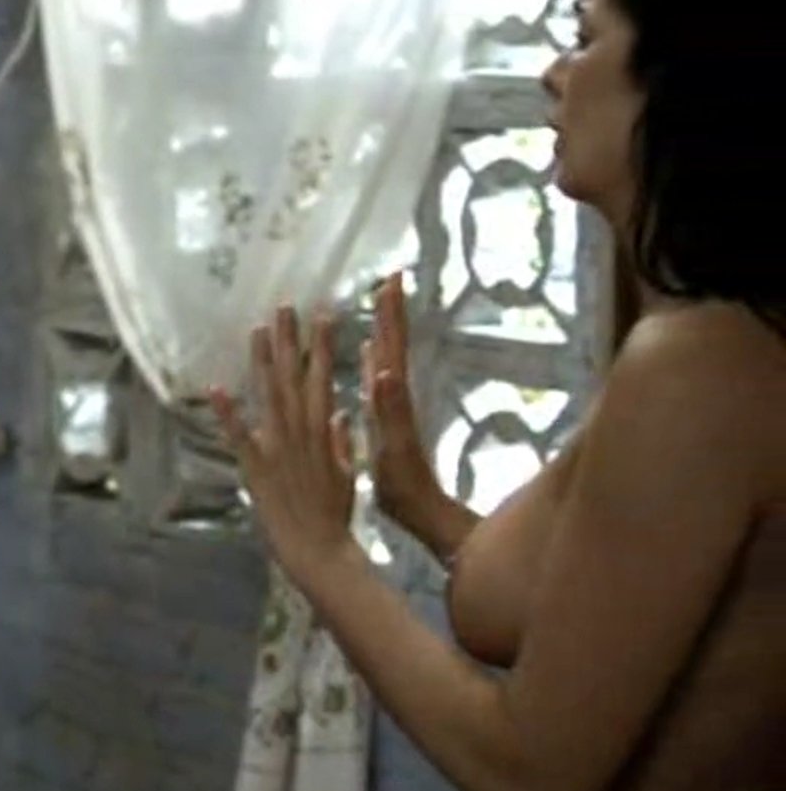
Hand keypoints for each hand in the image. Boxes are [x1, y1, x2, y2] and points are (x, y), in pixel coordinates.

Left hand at [210, 306, 362, 574]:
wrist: (318, 549)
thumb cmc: (334, 513)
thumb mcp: (344, 471)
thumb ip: (340, 440)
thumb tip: (340, 412)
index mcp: (323, 431)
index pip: (323, 379)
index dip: (322, 347)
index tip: (323, 315)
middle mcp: (300, 432)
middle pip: (294, 378)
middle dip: (290, 341)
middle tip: (284, 306)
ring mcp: (276, 448)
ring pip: (270, 396)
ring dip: (263, 362)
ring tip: (257, 330)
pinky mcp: (255, 467)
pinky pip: (240, 436)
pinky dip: (228, 413)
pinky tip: (216, 388)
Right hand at [362, 272, 446, 521]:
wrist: (424, 513)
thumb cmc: (405, 489)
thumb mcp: (394, 451)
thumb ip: (389, 411)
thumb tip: (383, 371)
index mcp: (394, 399)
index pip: (393, 347)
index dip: (391, 315)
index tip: (390, 281)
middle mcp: (395, 395)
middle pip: (394, 343)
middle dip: (391, 310)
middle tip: (390, 276)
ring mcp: (393, 405)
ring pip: (388, 356)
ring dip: (384, 326)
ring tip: (378, 300)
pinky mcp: (387, 418)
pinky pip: (378, 377)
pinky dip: (372, 357)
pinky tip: (366, 350)